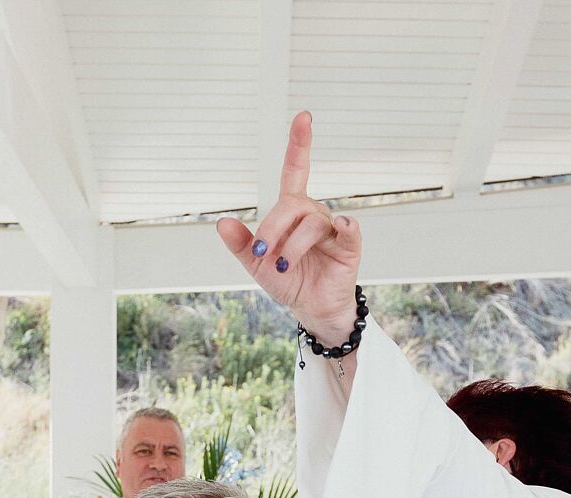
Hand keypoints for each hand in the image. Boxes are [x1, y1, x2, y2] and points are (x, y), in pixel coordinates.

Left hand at [214, 111, 362, 344]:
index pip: (295, 169)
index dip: (299, 143)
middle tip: (262, 252)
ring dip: (292, 246)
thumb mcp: (256, 263)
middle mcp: (313, 213)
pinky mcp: (348, 246)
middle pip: (292, 204)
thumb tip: (221, 223)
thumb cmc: (287, 280)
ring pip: (311, 222)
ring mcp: (332, 228)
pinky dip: (348, 226)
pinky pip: (349, 230)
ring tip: (282, 266)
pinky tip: (344, 226)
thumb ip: (241, 243)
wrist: (310, 308)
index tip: (304, 116)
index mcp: (292, 210)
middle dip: (273, 227)